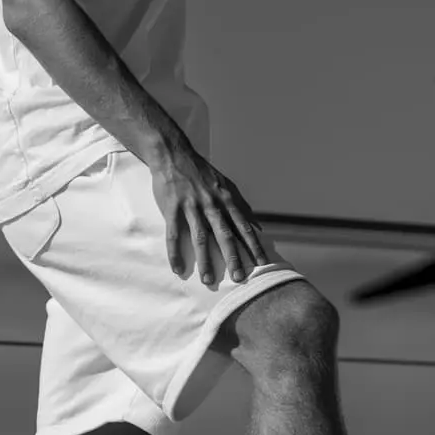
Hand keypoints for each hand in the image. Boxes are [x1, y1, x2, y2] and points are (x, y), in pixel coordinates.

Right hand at [149, 144, 265, 286]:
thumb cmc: (201, 173)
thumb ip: (242, 206)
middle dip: (233, 257)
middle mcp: (211, 204)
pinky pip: (174, 234)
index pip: (243, 226)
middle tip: (239, 278)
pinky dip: (175, 252)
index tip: (262, 263)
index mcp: (226, 200)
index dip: (253, 245)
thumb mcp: (226, 185)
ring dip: (205, 260)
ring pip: (200, 237)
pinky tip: (177, 268)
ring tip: (208, 280)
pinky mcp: (172, 208)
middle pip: (224, 234)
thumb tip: (258, 226)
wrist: (173, 154)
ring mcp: (191, 206)